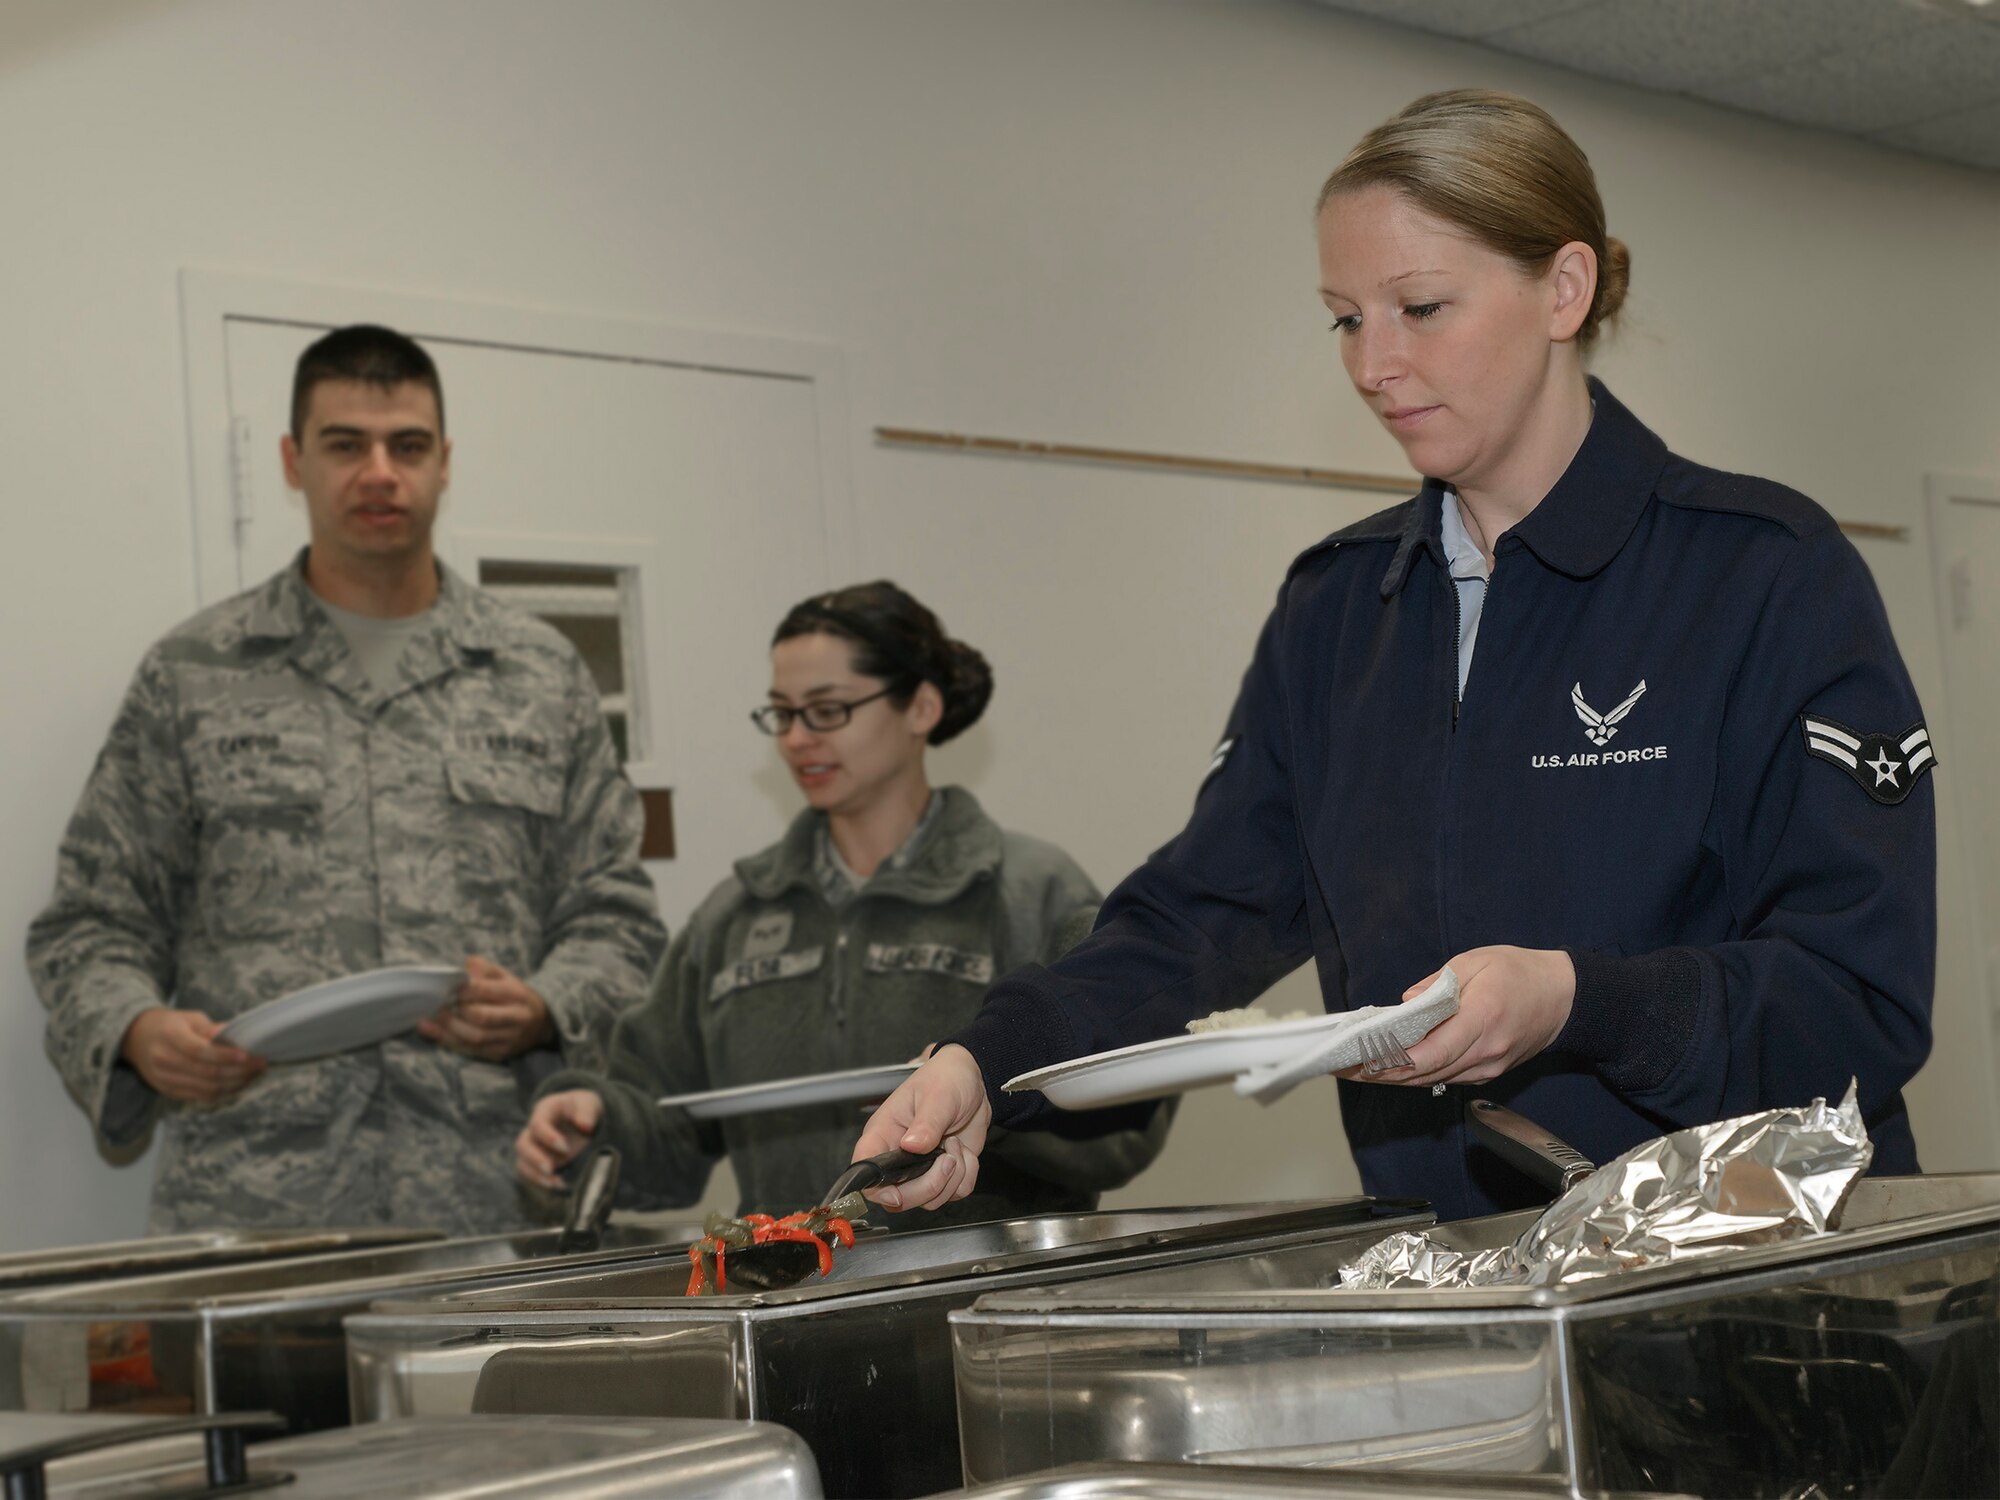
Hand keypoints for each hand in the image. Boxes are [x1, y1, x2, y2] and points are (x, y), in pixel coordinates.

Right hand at [120, 1008, 266, 1102]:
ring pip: (207, 1089)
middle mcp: (164, 1060)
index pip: (200, 1051)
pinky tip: (240, 1082)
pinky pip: (201, 1096)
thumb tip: (233, 1037)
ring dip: (236, 1083)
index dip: (226, 1056)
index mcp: (169, 1036)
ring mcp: (164, 1079)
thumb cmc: (170, 1025)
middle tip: (261, 1064)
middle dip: (239, 1071)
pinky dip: (224, 1092)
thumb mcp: (189, 1018)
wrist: (137, 1038)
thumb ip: (211, 1029)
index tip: (249, 1055)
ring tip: (255, 1073)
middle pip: (207, 1073)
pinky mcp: (168, 1091)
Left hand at [420, 957, 553, 1060]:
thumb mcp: (505, 977)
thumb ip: (485, 969)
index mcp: (518, 995)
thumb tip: (467, 965)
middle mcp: (517, 1018)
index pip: (489, 991)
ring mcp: (510, 1038)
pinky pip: (473, 1051)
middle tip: (435, 1006)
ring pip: (475, 1038)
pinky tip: (436, 1034)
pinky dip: (451, 1042)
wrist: (540, 1023)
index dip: (465, 990)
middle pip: (482, 1018)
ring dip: (448, 1031)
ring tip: (427, 1022)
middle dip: (455, 1013)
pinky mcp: (501, 1053)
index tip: (448, 987)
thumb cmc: (514, 996)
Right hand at [516, 1089, 601, 1189]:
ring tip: (555, 1183)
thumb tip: (585, 1125)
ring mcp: (534, 1146)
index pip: (537, 1124)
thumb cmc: (585, 1109)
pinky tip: (558, 1185)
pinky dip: (541, 1180)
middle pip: (523, 1144)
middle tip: (551, 1169)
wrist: (585, 1118)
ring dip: (536, 1174)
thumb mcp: (589, 1103)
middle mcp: (534, 1129)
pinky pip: (530, 1173)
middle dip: (535, 1158)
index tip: (565, 1148)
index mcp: (545, 1110)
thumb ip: (587, 1111)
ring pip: (523, 1161)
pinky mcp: (538, 1161)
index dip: (548, 1137)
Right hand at [849, 1044, 989, 1210]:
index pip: (865, 1170)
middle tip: (947, 1158)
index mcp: (884, 1133)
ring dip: (952, 1178)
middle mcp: (898, 1156)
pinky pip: (954, 1194)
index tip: (896, 1194)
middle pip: (899, 1197)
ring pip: (929, 1200)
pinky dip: (966, 1177)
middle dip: (929, 1185)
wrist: (976, 1081)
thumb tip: (911, 1146)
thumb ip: (926, 1124)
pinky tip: (964, 1153)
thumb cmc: (946, 1078)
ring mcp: (921, 1168)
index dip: (877, 1189)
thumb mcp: (938, 1096)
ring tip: (955, 1146)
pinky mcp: (943, 1173)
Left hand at [1344, 947, 1574, 1088]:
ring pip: (1434, 1079)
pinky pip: (1447, 1077)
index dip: (1393, 1062)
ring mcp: (1489, 1067)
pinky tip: (1392, 1068)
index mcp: (1482, 1018)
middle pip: (1426, 1072)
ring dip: (1396, 1078)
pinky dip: (1417, 1074)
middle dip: (1382, 1073)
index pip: (1432, 1052)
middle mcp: (1486, 1051)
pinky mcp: (1490, 1072)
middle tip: (1344, 1068)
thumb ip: (1436, 984)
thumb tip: (1404, 1005)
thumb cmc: (1520, 972)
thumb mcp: (1475, 961)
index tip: (1361, 1061)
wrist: (1566, 997)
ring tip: (1358, 1070)